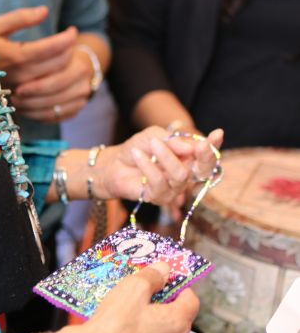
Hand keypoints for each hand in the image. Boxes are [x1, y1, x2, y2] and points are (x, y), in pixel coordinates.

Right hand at [0, 6, 77, 89]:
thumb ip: (19, 17)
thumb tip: (44, 11)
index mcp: (12, 56)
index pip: (49, 48)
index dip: (66, 39)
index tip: (72, 30)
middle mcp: (17, 76)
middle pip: (55, 66)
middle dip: (69, 51)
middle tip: (70, 39)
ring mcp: (18, 92)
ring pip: (54, 82)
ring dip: (65, 67)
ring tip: (66, 53)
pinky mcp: (19, 103)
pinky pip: (47, 97)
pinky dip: (57, 85)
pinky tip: (57, 72)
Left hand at [12, 44, 97, 121]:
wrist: (75, 64)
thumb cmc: (58, 53)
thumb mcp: (52, 48)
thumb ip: (40, 55)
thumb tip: (17, 63)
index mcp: (79, 67)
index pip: (56, 81)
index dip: (35, 87)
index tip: (17, 87)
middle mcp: (84, 85)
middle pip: (55, 97)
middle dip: (31, 99)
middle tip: (14, 96)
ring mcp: (81, 100)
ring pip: (53, 110)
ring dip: (31, 110)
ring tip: (16, 103)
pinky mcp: (75, 111)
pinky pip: (53, 118)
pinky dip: (37, 116)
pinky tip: (24, 110)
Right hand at [60, 261, 198, 332]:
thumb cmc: (115, 322)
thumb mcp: (132, 288)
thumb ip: (152, 276)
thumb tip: (164, 270)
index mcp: (178, 324)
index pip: (192, 300)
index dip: (179, 288)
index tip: (163, 282)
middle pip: (177, 320)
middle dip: (163, 308)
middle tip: (141, 298)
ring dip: (152, 328)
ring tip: (129, 319)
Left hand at [89, 126, 223, 206]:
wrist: (115, 164)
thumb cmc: (138, 149)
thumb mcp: (153, 136)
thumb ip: (171, 140)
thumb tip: (190, 148)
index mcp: (188, 158)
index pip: (206, 155)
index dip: (214, 146)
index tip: (217, 134)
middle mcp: (185, 175)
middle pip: (203, 170)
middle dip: (204, 157)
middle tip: (199, 146)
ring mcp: (173, 189)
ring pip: (181, 175)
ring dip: (166, 156)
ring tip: (152, 143)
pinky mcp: (158, 198)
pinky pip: (159, 182)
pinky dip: (148, 166)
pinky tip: (137, 154)